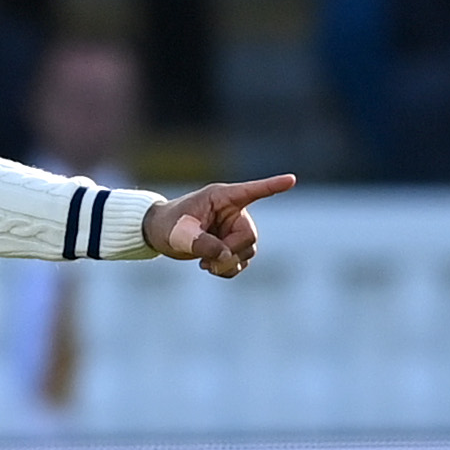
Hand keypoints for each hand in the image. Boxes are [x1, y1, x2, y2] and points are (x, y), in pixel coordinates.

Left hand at [146, 176, 294, 277]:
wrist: (158, 233)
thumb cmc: (167, 224)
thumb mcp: (180, 233)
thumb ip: (203, 244)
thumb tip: (225, 257)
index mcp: (221, 198)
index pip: (252, 191)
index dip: (272, 186)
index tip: (291, 180)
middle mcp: (232, 212)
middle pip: (248, 236)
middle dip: (230, 252)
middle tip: (207, 261)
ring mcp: (233, 229)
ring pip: (247, 251)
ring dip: (229, 263)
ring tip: (205, 265)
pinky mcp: (230, 245)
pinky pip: (241, 262)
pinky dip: (228, 269)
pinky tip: (209, 267)